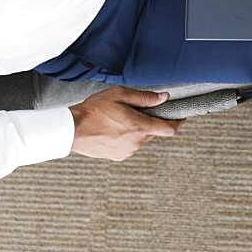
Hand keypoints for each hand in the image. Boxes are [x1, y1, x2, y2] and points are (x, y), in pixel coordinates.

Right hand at [69, 87, 183, 161]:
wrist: (71, 129)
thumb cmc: (94, 110)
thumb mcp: (120, 95)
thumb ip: (144, 97)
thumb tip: (164, 97)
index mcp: (140, 127)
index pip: (170, 129)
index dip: (178, 122)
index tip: (180, 117)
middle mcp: (137, 142)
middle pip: (155, 132)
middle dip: (153, 122)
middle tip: (141, 111)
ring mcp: (127, 151)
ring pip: (142, 139)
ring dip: (139, 130)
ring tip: (121, 119)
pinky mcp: (118, 156)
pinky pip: (131, 145)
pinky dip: (128, 138)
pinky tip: (115, 129)